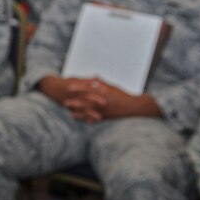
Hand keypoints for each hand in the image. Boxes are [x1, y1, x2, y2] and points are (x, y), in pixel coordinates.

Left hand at [39, 76, 160, 122]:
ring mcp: (104, 111)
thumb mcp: (112, 88)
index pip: (88, 89)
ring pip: (89, 113)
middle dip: (74, 102)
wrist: (135, 108)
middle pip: (85, 102)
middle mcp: (102, 102)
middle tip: (64, 102)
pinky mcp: (107, 118)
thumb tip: (94, 78)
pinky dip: (87, 120)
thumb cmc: (124, 96)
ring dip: (78, 113)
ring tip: (70, 113)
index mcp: (103, 93)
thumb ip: (102, 84)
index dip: (77, 88)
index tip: (68, 86)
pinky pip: (95, 120)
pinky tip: (82, 122)